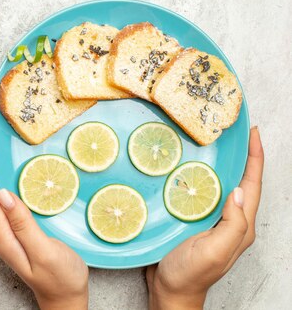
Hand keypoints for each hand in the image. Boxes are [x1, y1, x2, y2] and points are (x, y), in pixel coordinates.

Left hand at [0, 137, 88, 309]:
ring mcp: (6, 235)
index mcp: (4, 236)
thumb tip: (3, 194)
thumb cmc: (60, 278)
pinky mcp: (15, 234)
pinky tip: (2, 178)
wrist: (66, 300)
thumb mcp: (45, 251)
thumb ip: (24, 224)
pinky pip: (1, 205)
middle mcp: (0, 234)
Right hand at [146, 127, 263, 309]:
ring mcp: (211, 220)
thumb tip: (240, 191)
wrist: (169, 291)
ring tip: (215, 143)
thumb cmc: (190, 274)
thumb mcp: (215, 251)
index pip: (252, 185)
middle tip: (235, 132)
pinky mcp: (193, 220)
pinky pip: (202, 193)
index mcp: (240, 226)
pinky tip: (188, 167)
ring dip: (222, 164)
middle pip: (241, 181)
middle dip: (242, 156)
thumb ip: (232, 224)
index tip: (253, 134)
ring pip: (221, 185)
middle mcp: (229, 220)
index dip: (255, 158)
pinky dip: (200, 176)